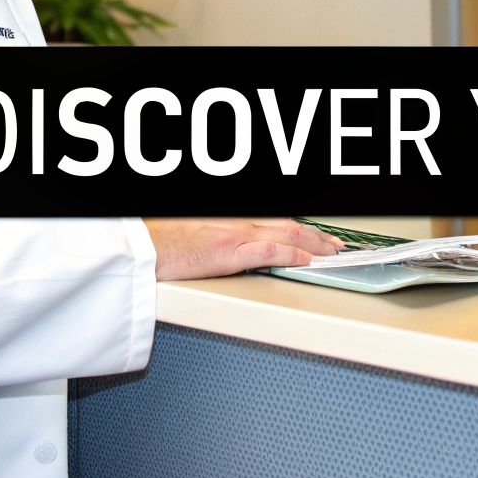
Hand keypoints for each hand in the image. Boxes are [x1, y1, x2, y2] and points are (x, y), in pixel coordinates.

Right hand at [142, 218, 342, 280]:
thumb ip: (224, 236)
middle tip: (335, 244)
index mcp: (232, 217)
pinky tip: (307, 260)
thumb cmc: (164, 243)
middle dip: (316, 235)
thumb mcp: (200, 233)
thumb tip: (240, 249)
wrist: (142, 249)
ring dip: (314, 243)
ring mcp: (235, 234)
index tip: (318, 235)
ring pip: (286, 233)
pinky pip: (269, 251)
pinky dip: (292, 254)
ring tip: (332, 252)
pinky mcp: (228, 252)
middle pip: (288, 224)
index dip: (302, 228)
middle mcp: (238, 220)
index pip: (277, 220)